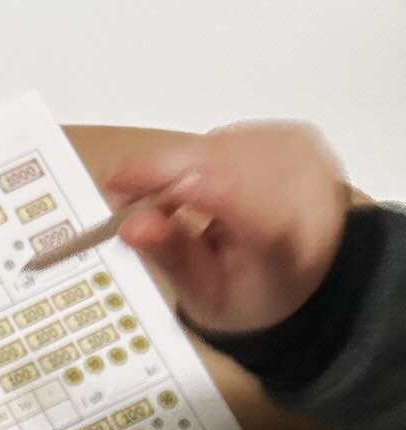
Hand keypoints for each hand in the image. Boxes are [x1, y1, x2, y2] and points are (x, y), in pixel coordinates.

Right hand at [105, 122, 347, 333]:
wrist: (310, 270)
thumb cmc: (256, 288)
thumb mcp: (206, 294)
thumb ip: (171, 256)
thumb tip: (132, 226)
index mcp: (287, 241)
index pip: (231, 194)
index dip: (169, 181)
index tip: (118, 183)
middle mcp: (304, 188)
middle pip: (217, 162)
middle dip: (163, 174)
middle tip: (126, 197)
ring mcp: (301, 155)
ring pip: (218, 145)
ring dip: (183, 168)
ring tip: (173, 205)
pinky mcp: (296, 135)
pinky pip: (230, 136)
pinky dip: (205, 159)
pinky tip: (204, 188)